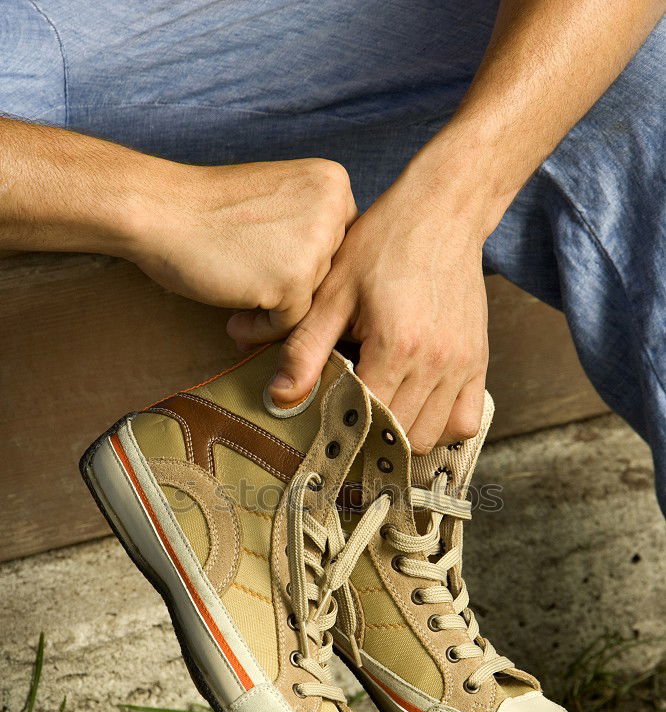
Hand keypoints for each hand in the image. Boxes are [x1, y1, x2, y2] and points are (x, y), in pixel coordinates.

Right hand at [131, 158, 356, 335]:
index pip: (342, 245)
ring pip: (313, 301)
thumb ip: (311, 227)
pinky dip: (262, 330)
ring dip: (277, 313)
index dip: (310, 268)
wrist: (159, 211)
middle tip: (256, 298)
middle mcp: (332, 210)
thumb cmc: (207, 211)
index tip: (276, 274)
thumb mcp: (278, 201)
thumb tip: (337, 282)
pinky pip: (291, 324)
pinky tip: (235, 320)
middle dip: (294, 293)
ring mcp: (315, 246)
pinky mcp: (293, 281)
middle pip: (331, 275)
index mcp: (333, 183)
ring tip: (239, 309)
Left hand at [227, 147, 490, 450]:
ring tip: (379, 409)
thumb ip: (305, 348)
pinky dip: (441, 426)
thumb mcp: (333, 291)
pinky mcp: (479, 361)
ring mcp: (462, 365)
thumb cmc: (384, 243)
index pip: (366, 419)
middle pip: (397, 437)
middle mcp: (436, 363)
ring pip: (431, 437)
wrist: (442, 209)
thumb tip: (278, 395)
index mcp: (396, 347)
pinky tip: (415, 405)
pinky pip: (464, 421)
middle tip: (347, 414)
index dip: (340, 428)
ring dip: (402, 434)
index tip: (324, 420)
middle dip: (368, 434)